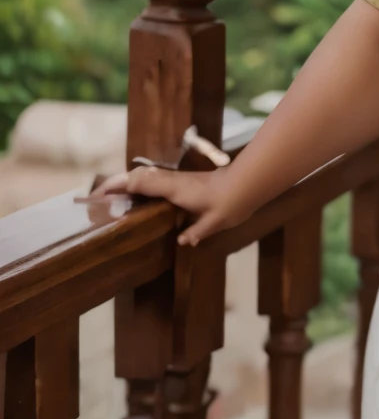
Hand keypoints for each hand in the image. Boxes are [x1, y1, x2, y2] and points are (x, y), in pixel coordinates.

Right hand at [94, 167, 239, 245]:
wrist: (244, 186)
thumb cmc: (230, 204)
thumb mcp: (215, 221)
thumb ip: (198, 230)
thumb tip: (181, 241)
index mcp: (175, 188)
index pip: (141, 182)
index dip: (120, 186)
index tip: (100, 195)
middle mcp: (171, 181)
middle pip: (137, 176)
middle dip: (115, 184)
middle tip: (94, 199)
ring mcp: (174, 180)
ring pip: (143, 176)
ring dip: (123, 184)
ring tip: (105, 199)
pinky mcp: (178, 182)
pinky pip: (151, 181)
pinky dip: (136, 186)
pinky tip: (130, 199)